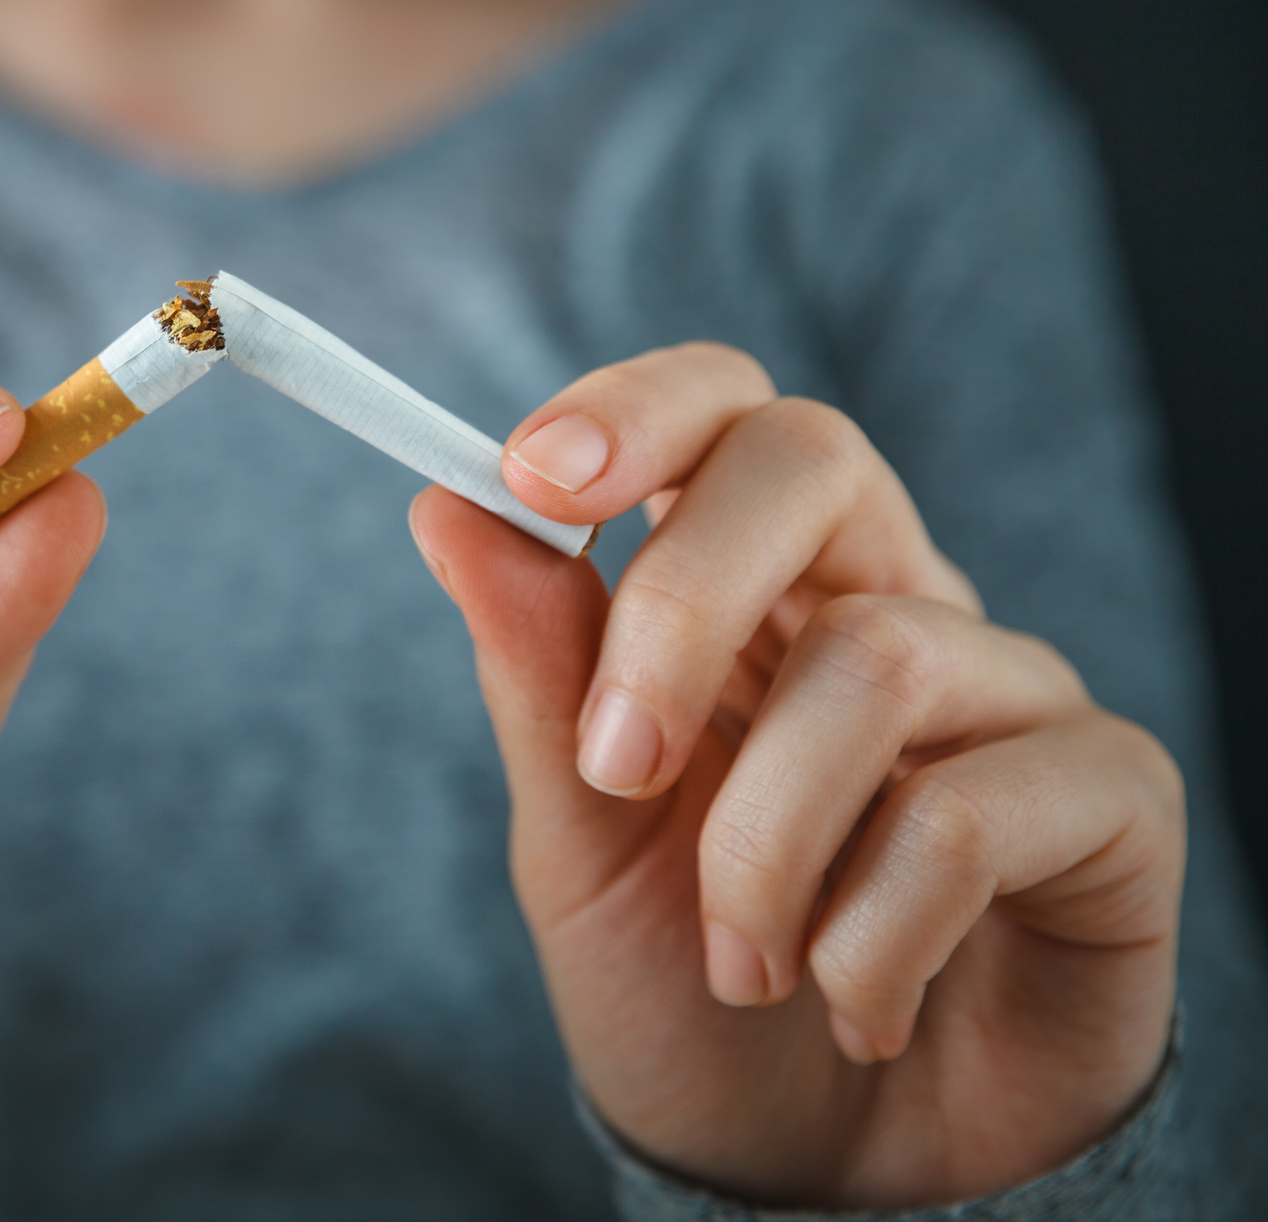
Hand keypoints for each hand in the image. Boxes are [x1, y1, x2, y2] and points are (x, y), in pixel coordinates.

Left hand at [409, 343, 1181, 1209]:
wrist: (810, 1176)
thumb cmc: (691, 991)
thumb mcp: (579, 840)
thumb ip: (536, 676)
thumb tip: (444, 506)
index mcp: (753, 594)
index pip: (723, 411)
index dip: (634, 409)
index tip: (528, 474)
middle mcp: (887, 608)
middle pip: (811, 457)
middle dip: (678, 605)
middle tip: (617, 774)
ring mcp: (1007, 695)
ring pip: (876, 658)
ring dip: (762, 844)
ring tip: (743, 965)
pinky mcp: (1109, 799)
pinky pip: (975, 808)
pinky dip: (870, 932)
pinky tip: (852, 1003)